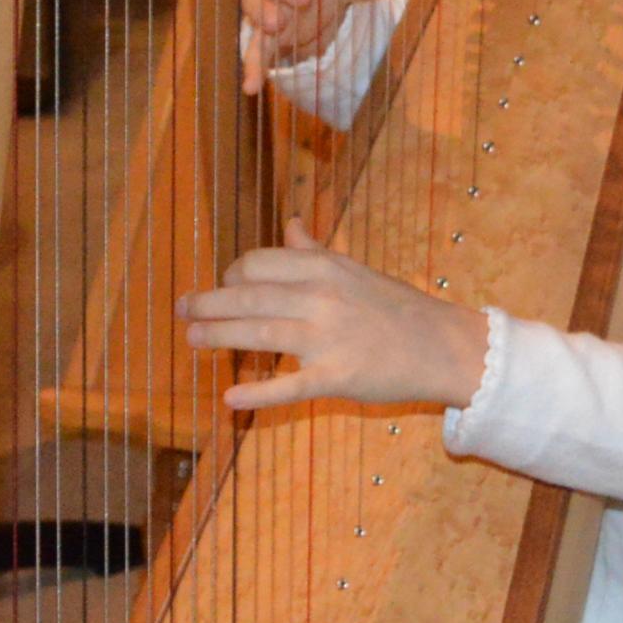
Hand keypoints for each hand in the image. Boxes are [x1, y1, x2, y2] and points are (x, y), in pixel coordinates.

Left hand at [182, 225, 489, 410]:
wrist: (441, 345)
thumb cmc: (395, 307)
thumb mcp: (354, 269)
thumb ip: (315, 250)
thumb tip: (290, 223)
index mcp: (324, 267)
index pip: (259, 263)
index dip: (232, 274)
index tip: (222, 287)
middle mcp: (321, 296)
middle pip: (249, 296)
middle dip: (208, 303)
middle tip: (182, 310)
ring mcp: (328, 337)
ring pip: (259, 332)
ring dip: (217, 336)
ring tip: (191, 341)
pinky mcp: (337, 377)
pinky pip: (289, 386)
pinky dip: (257, 394)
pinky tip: (229, 399)